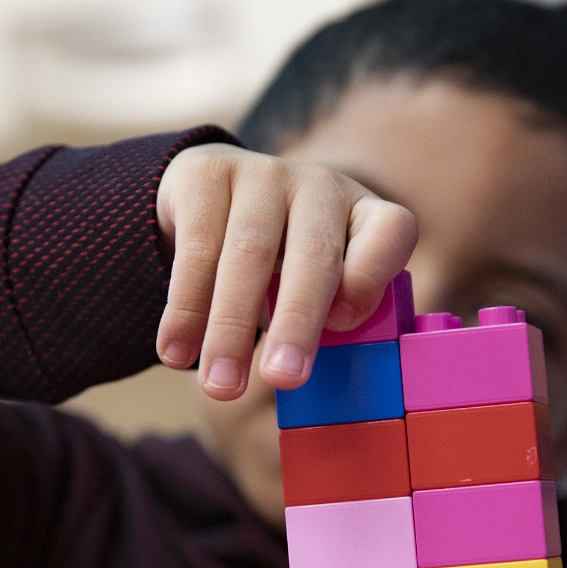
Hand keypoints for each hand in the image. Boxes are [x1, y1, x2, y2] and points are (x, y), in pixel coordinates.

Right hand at [156, 143, 416, 399]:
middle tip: (282, 380)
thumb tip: (325, 393)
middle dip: (297, 322)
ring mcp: (264, 174)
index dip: (373, 275)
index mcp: (364, 214)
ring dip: (230, 328)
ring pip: (248, 254)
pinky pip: (196, 248)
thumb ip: (329, 322)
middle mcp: (320, 187)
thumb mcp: (316, 285)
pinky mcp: (208, 174)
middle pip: (315, 254)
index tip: (345, 324)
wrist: (207, 197)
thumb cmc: (280, 263)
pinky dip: (185, 309)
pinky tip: (175, 353)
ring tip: (221, 388)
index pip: (391, 231)